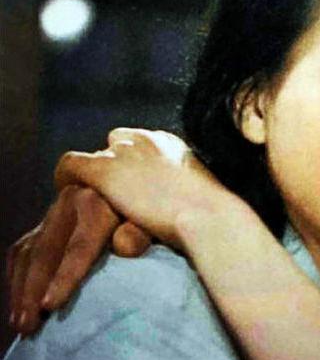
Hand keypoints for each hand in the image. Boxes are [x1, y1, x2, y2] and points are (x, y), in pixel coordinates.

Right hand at [6, 186, 151, 334]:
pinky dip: (16, 279)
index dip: (64, 277)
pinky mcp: (43, 225)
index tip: (50, 306)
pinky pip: (22, 253)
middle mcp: (69, 205)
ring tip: (20, 324)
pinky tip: (16, 304)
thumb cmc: (150, 220)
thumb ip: (139, 235)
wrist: (135, 195)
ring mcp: (53, 214)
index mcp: (96, 205)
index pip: (78, 247)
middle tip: (28, 326)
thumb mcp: (151, 223)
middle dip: (33, 291)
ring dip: (21, 291)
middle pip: (46, 253)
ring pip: (28, 254)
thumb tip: (125, 248)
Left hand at [55, 128, 231, 249]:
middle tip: (112, 196)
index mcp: (172, 143)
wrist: (210, 220)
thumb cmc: (213, 218)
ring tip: (91, 201)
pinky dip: (66, 179)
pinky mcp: (105, 170)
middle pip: (116, 144)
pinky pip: (71, 166)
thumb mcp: (200, 192)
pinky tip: (67, 195)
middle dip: (113, 167)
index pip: (141, 144)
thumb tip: (168, 200)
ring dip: (95, 178)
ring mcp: (124, 153)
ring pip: (95, 157)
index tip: (132, 186)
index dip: (133, 165)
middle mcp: (147, 139)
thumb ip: (180, 186)